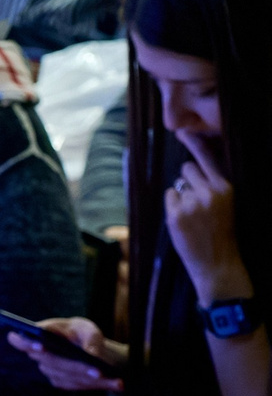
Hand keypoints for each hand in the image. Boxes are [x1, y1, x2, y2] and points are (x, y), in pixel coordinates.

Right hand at [4, 316, 126, 393]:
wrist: (89, 348)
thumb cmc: (83, 333)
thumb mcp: (88, 329)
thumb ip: (90, 338)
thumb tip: (91, 355)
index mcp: (39, 334)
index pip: (20, 340)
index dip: (25, 343)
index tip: (40, 347)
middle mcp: (39, 355)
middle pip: (52, 362)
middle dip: (76, 367)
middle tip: (98, 371)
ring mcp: (49, 370)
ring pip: (69, 377)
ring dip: (93, 380)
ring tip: (117, 380)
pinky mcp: (61, 382)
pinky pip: (79, 386)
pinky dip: (100, 385)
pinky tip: (117, 384)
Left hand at [166, 130, 251, 305]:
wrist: (219, 264)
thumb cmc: (221, 233)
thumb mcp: (225, 204)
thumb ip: (212, 185)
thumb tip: (189, 166)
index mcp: (226, 188)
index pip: (207, 158)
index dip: (194, 142)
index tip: (182, 130)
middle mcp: (210, 192)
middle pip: (187, 168)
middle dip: (189, 180)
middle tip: (199, 202)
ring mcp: (192, 203)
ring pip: (177, 185)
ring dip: (181, 196)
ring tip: (195, 217)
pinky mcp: (176, 214)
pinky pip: (169, 198)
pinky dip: (173, 207)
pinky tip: (186, 222)